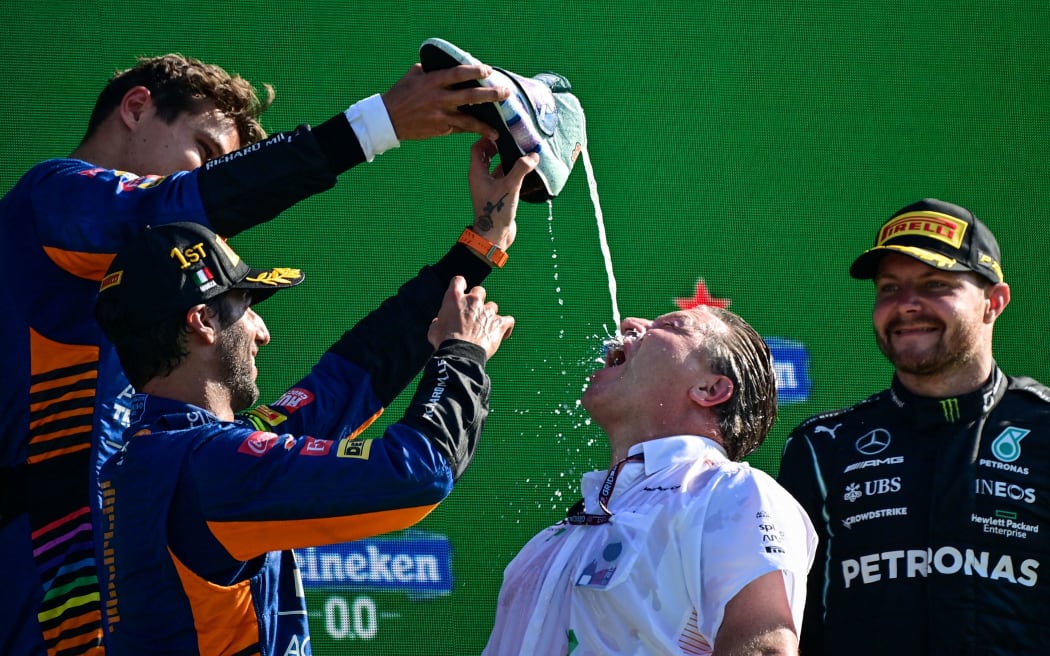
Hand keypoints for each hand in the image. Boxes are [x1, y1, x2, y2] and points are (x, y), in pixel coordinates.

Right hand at [382, 64, 510, 140]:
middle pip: (470, 96)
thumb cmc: (401, 93)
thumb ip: (433, 69)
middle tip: (506, 93)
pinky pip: (460, 129)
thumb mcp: (414, 74)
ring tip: (500, 128)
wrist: (388, 120)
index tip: (488, 70)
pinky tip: (486, 133)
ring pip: (468, 121)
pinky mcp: (440, 130)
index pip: (458, 73)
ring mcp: (440, 116)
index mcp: (432, 81)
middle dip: (490, 94)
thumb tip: (451, 64)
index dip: (474, 70)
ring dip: (486, 125)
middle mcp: (439, 99)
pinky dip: (473, 131)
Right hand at [428, 276, 513, 358]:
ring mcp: (488, 311)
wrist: (461, 354)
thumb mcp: (434, 329)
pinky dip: (506, 326)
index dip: (460, 285)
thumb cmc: (445, 342)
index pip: (458, 281)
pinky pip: (508, 320)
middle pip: (479, 291)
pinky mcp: (499, 323)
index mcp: (454, 298)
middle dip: (477, 300)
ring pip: (493, 306)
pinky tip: (502, 333)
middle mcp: (473, 300)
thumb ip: (439, 321)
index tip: (462, 288)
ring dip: (489, 314)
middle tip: (473, 312)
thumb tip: (439, 322)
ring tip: (485, 327)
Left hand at [468, 138, 539, 250]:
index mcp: (477, 173)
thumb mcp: (510, 186)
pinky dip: (511, 171)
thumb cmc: (497, 211)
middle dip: (498, 146)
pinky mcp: (497, 194)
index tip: (501, 133)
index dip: (487, 138)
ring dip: (506, 159)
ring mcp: (488, 186)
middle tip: (512, 140)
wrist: (494, 235)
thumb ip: (521, 169)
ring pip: (495, 166)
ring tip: (521, 152)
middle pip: (486, 155)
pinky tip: (524, 170)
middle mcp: (480, 178)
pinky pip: (503, 177)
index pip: (478, 148)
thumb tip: (533, 155)